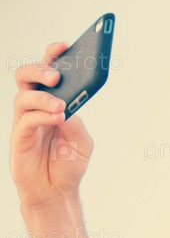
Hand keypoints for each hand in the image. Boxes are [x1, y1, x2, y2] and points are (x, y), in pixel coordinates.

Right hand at [11, 41, 93, 208]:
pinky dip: (42, 115)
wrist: (56, 192)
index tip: (65, 45)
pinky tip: (58, 118)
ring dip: (44, 97)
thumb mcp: (82, 142)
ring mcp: (25, 121)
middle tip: (57, 75)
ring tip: (61, 104)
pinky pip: (26, 119)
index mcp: (53, 102)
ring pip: (24, 96)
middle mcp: (36, 107)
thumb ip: (77, 124)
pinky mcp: (19, 137)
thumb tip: (68, 106)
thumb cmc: (68, 164)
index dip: (54, 55)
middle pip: (27, 76)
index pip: (50, 72)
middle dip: (41, 69)